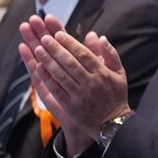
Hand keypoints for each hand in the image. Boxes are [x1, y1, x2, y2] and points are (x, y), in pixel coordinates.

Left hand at [18, 14, 130, 139]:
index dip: (70, 43)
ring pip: (61, 75)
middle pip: (70, 63)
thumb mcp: (119, 73)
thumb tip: (99, 37)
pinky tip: (39, 68)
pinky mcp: (71, 107)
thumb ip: (110, 54)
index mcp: (102, 73)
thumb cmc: (116, 96)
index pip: (84, 54)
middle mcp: (91, 83)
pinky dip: (47, 78)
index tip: (58, 34)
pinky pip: (57, 90)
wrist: (113, 124)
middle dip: (56, 49)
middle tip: (44, 38)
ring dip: (48, 61)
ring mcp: (80, 96)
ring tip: (38, 49)